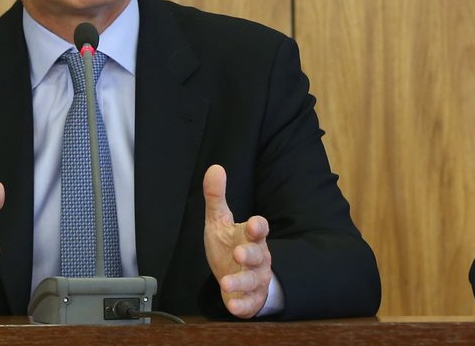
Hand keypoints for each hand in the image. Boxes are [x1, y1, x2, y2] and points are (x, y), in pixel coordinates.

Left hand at [203, 164, 271, 317]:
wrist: (236, 276)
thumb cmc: (230, 245)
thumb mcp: (219, 221)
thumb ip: (216, 197)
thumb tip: (215, 167)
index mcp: (250, 236)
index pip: (259, 230)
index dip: (259, 227)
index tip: (255, 224)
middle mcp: (257, 258)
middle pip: (258, 255)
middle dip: (250, 254)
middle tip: (239, 253)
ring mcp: (255, 279)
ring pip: (254, 280)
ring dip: (242, 281)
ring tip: (227, 281)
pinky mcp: (250, 299)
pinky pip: (249, 303)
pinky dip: (242, 305)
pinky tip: (232, 306)